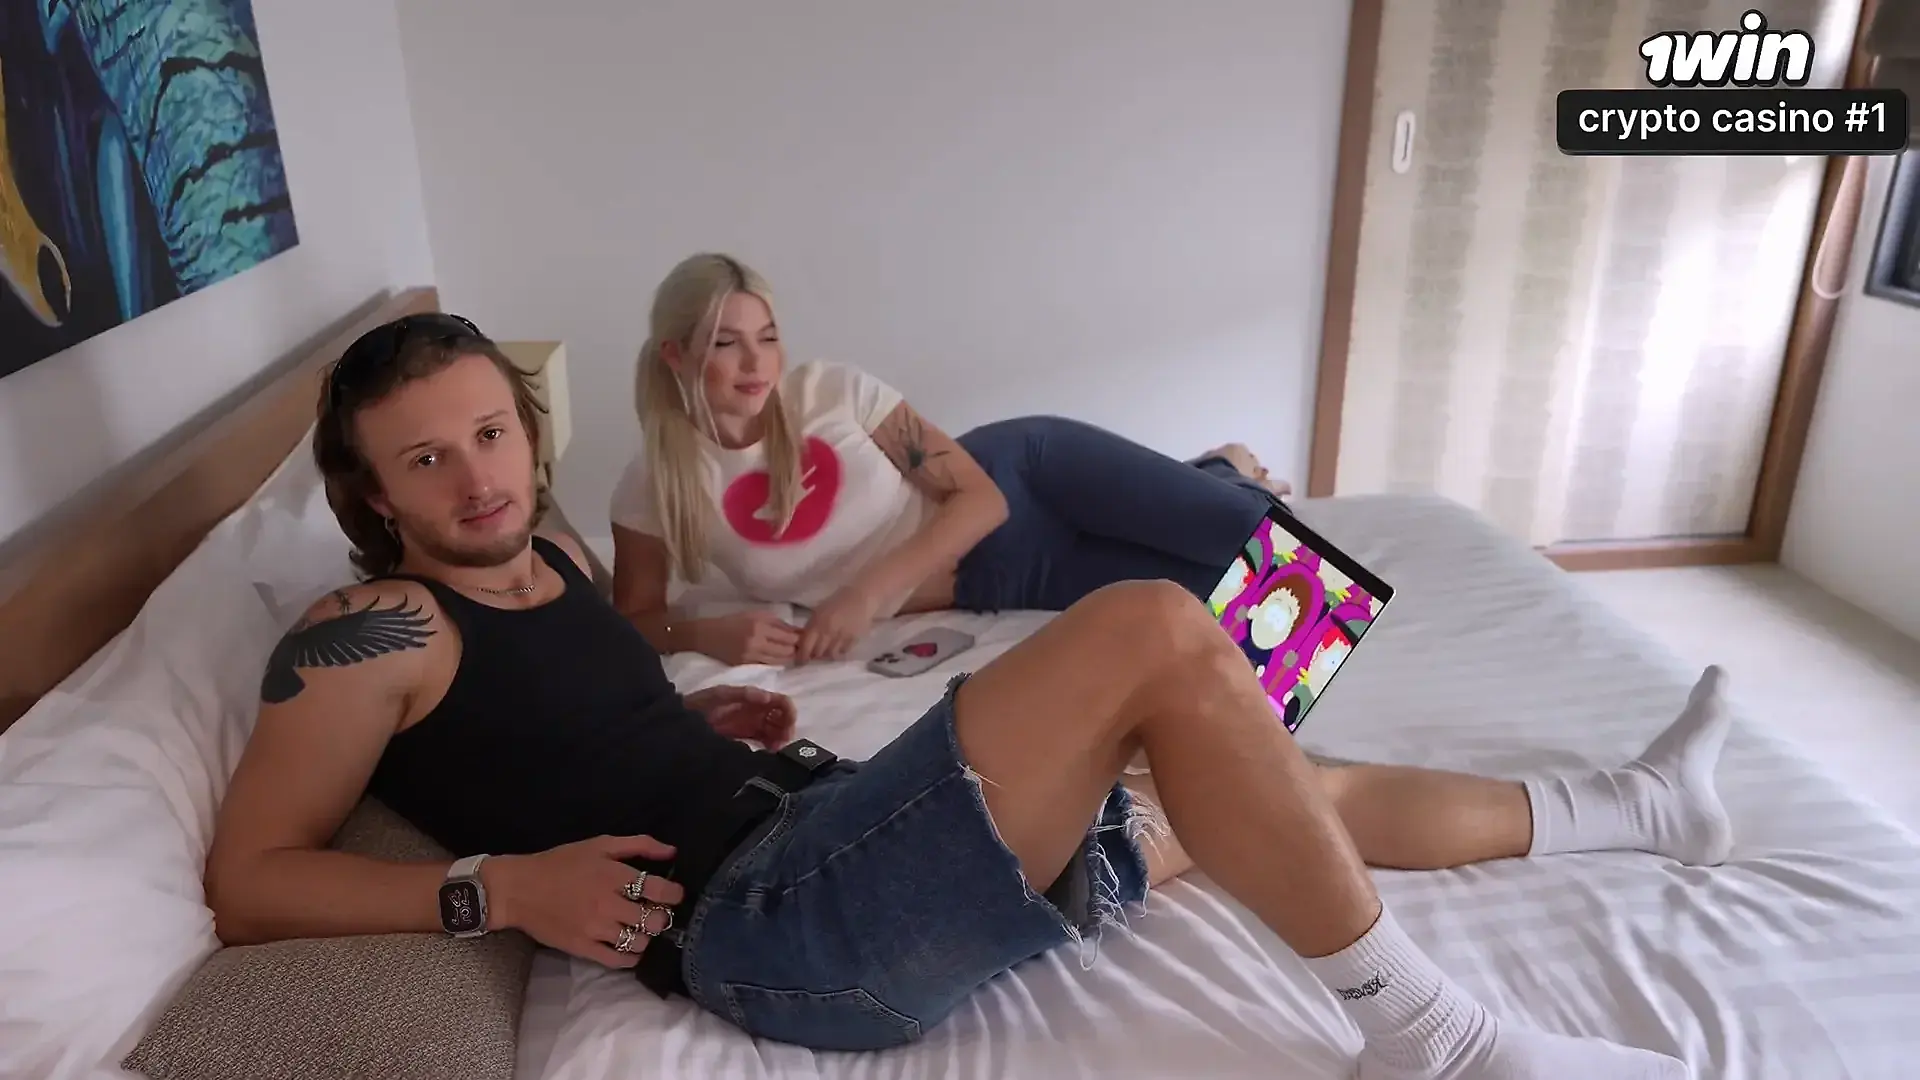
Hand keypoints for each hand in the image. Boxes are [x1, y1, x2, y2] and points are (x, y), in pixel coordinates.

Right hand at [485, 835, 684, 968]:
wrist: (518, 889)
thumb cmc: (560, 863)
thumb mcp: (599, 844)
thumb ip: (638, 844)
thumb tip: (672, 851)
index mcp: (613, 875)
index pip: (658, 889)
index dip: (674, 894)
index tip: (674, 895)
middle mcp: (608, 904)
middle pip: (654, 919)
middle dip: (662, 917)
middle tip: (656, 914)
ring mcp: (596, 929)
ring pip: (639, 941)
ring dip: (647, 936)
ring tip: (640, 929)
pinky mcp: (583, 948)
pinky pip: (618, 960)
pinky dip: (631, 957)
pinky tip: (630, 948)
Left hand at [685, 684, 797, 748]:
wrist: (679, 724)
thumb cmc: (699, 705)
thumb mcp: (719, 696)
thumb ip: (743, 694)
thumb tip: (768, 696)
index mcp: (752, 698)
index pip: (779, 702)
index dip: (788, 712)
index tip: (788, 727)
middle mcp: (755, 711)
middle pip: (781, 719)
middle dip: (786, 729)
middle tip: (783, 743)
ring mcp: (750, 726)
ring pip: (775, 732)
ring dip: (780, 740)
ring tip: (776, 751)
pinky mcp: (744, 740)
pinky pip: (764, 743)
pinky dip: (771, 748)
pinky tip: (770, 755)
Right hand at [701, 611, 801, 665]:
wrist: (709, 635)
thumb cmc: (734, 622)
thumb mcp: (756, 615)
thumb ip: (778, 623)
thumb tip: (799, 631)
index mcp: (759, 625)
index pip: (788, 636)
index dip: (799, 639)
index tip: (806, 639)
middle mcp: (756, 641)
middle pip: (786, 650)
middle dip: (796, 649)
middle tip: (803, 648)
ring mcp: (751, 655)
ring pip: (779, 660)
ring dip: (788, 658)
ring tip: (794, 654)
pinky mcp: (746, 665)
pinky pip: (768, 664)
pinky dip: (776, 662)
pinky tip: (780, 658)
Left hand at [797, 585, 880, 663]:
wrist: (861, 597)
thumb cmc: (838, 600)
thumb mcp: (819, 611)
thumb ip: (812, 626)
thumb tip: (804, 641)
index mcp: (817, 623)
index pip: (806, 646)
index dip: (802, 656)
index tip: (801, 660)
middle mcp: (828, 632)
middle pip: (818, 652)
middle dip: (815, 654)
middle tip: (816, 653)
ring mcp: (842, 636)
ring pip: (831, 654)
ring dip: (828, 654)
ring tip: (828, 650)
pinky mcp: (854, 639)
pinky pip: (844, 651)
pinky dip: (840, 651)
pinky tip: (840, 646)